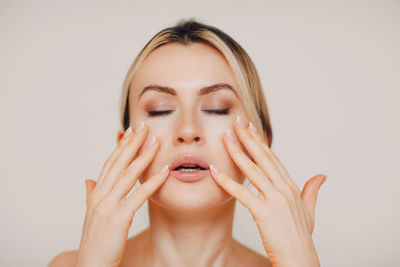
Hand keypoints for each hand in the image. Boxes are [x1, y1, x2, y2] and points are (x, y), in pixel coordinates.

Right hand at [76, 123, 168, 266]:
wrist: (90, 265)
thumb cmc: (95, 241)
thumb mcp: (91, 215)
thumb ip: (90, 195)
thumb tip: (88, 180)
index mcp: (96, 194)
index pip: (110, 164)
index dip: (121, 146)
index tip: (131, 132)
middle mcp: (100, 196)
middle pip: (118, 164)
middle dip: (132, 144)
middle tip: (145, 127)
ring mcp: (107, 207)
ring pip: (128, 175)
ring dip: (143, 157)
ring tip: (156, 142)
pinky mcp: (118, 219)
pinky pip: (138, 196)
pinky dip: (152, 182)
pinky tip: (164, 171)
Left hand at [209, 115, 325, 266]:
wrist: (300, 259)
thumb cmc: (301, 238)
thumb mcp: (309, 211)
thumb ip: (312, 191)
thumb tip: (321, 176)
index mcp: (291, 187)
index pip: (273, 159)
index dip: (260, 142)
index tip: (250, 128)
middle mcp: (284, 189)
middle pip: (263, 158)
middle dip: (248, 138)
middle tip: (236, 122)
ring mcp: (275, 200)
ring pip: (252, 170)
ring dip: (237, 152)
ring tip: (225, 137)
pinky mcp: (264, 212)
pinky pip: (241, 192)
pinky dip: (226, 180)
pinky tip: (214, 169)